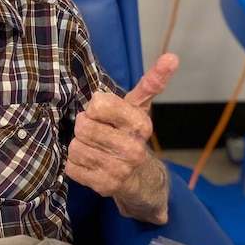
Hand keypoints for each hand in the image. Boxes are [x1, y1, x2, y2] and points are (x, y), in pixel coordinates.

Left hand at [65, 54, 177, 214]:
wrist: (142, 180)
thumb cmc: (132, 136)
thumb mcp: (141, 108)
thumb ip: (152, 82)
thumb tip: (172, 57)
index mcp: (140, 124)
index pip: (98, 104)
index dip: (95, 108)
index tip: (104, 115)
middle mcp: (133, 149)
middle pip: (83, 126)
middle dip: (84, 127)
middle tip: (96, 133)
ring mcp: (119, 170)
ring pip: (75, 147)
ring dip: (79, 146)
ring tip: (95, 149)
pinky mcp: (105, 187)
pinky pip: (72, 167)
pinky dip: (76, 165)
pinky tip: (91, 164)